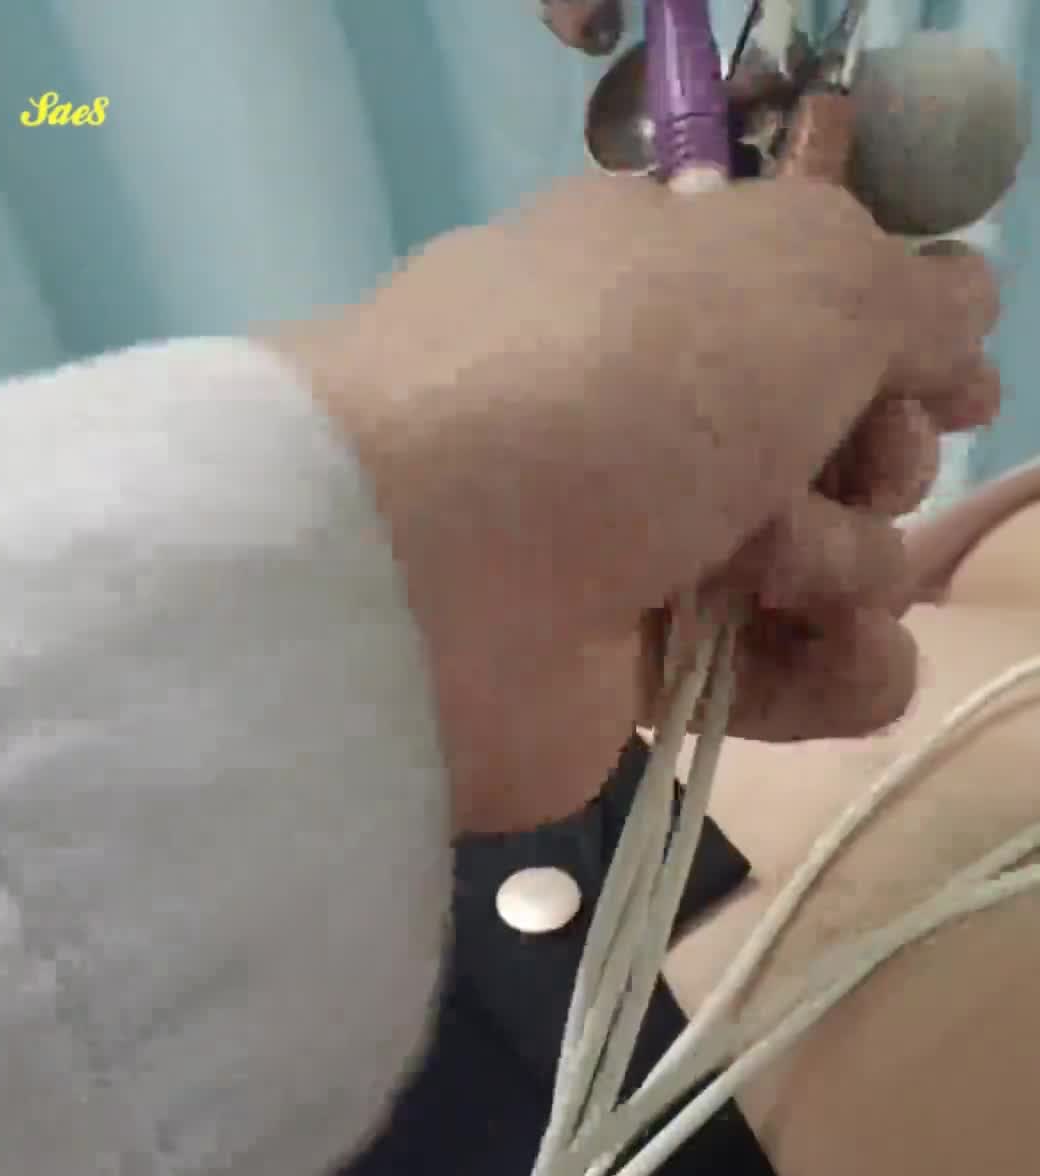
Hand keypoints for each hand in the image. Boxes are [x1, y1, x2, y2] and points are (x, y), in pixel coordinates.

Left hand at [282, 174, 998, 830]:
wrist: (431, 578)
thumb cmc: (619, 385)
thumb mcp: (799, 273)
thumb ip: (905, 289)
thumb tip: (963, 313)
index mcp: (658, 280)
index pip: (811, 309)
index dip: (895, 347)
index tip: (943, 383)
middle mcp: (643, 413)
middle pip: (840, 449)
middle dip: (875, 463)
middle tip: (839, 470)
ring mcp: (637, 554)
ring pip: (832, 571)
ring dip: (851, 570)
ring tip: (773, 571)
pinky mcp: (635, 683)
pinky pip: (793, 681)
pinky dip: (835, 675)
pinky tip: (828, 661)